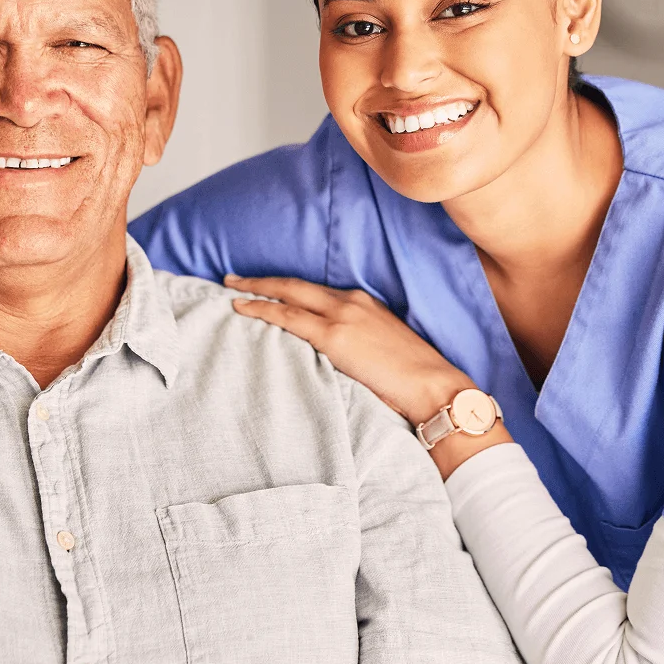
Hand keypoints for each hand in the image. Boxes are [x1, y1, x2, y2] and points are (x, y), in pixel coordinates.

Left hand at [224, 275, 476, 425]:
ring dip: (256, 294)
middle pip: (294, 285)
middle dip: (261, 281)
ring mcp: (342, 316)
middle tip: (232, 279)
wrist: (432, 384)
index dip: (286, 287)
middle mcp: (350, 301)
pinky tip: (243, 311)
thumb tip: (331, 351)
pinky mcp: (335, 335)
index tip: (264, 286)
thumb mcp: (381, 346)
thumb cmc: (412, 375)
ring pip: (287, 297)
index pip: (314, 291)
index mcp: (363, 302)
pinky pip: (288, 318)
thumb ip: (355, 340)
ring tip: (231, 294)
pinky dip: (263, 311)